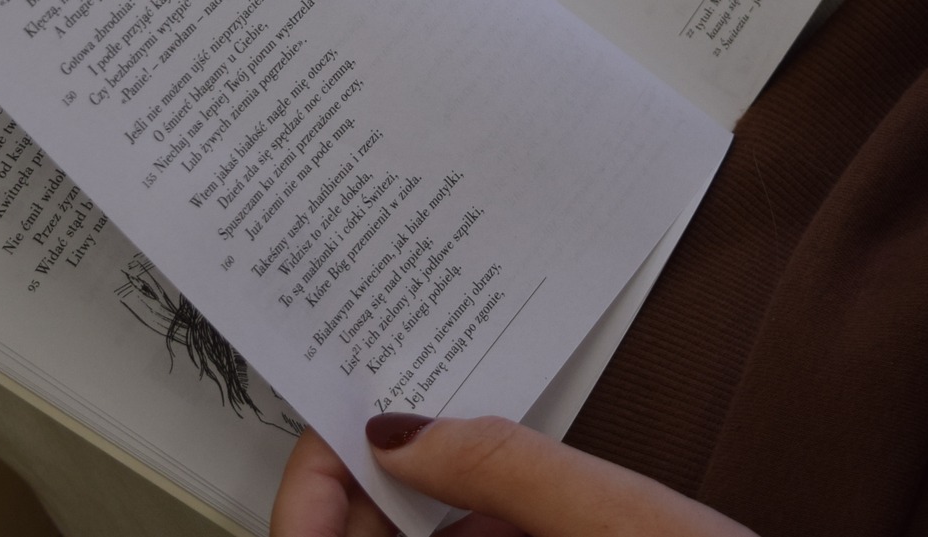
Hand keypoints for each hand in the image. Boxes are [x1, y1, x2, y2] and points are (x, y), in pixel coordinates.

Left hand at [269, 414, 755, 536]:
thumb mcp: (619, 520)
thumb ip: (504, 469)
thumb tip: (400, 432)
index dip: (308, 493)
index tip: (337, 427)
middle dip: (374, 487)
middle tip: (401, 403)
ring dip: (432, 509)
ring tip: (463, 428)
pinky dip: (481, 531)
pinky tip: (515, 497)